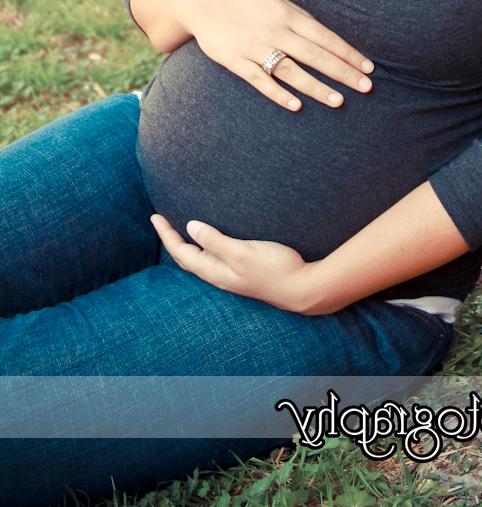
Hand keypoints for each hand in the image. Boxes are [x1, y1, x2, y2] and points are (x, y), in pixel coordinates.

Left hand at [150, 214, 320, 312]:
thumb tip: (190, 227)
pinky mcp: (242, 272)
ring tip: (178, 230)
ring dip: (185, 245)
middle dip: (171, 239)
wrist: (302, 289)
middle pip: (185, 258)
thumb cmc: (274, 269)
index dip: (166, 235)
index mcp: (215, 271)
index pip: (181, 253)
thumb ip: (216, 241)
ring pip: (198, 260)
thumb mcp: (242, 253)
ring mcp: (230, 275)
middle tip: (160, 220)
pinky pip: (212, 259)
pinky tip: (209, 242)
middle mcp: (219, 275)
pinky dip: (203, 247)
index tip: (154, 216)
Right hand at [181, 0, 373, 112]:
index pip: (326, 37)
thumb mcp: (275, 0)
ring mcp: (254, 47)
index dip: (348, 53)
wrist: (202, 1)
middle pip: (315, 54)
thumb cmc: (246, 1)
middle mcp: (275, 30)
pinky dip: (278, 93)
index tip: (368, 68)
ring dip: (316, 86)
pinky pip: (260, 80)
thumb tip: (327, 37)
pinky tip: (296, 106)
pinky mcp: (235, 61)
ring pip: (291, 70)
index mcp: (288, 14)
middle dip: (342, 72)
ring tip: (339, 101)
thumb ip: (299, 18)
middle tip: (366, 87)